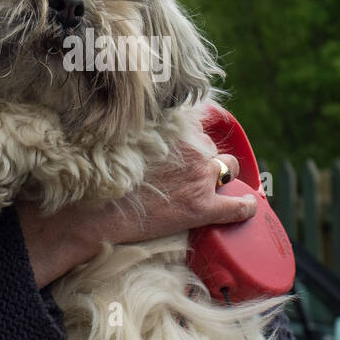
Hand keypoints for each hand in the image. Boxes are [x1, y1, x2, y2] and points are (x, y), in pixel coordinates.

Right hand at [16, 144, 255, 288]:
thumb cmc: (97, 177)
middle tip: (189, 173)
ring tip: (215, 188)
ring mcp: (199, 177)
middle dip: (206, 158)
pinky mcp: (201, 206)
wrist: (92, 213)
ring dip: (223, 176)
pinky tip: (248, 206)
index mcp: (171, 127)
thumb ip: (139, 132)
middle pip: (212, 146)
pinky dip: (245, 206)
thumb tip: (134, 130)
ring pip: (229, 168)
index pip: (194, 125)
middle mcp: (189, 146)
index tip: (183, 149)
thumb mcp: (117, 139)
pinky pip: (237, 205)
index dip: (189, 139)